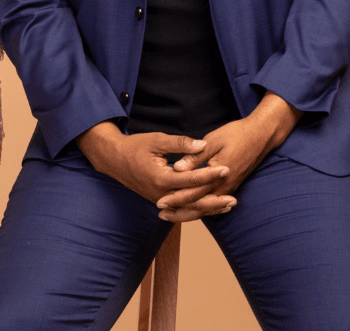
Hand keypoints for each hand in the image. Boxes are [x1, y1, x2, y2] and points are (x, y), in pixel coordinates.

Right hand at [76, 122, 236, 217]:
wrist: (115, 159)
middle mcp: (161, 194)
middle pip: (192, 202)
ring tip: (227, 206)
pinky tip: (210, 208)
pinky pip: (181, 210)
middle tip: (234, 199)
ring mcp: (160, 200)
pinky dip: (197, 210)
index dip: (210, 174)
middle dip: (214, 201)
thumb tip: (202, 144)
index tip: (227, 168)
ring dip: (208, 209)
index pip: (191, 179)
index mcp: (161, 178)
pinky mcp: (160, 201)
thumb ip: (180, 144)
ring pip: (188, 210)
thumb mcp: (157, 140)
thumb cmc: (136, 146)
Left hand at [157, 93, 301, 222]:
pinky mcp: (232, 186)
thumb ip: (195, 156)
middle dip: (179, 210)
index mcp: (218, 175)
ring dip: (189, 212)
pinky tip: (192, 208)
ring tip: (172, 214)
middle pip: (199, 205)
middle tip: (161, 214)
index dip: (175, 198)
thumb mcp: (213, 140)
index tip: (160, 203)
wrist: (260, 136)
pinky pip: (214, 202)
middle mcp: (224, 186)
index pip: (193, 192)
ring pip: (207, 207)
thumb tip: (177, 168)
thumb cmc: (236, 134)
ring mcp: (229, 188)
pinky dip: (202, 208)